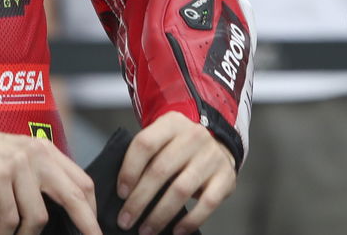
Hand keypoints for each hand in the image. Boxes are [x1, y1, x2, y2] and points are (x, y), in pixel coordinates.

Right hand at [0, 116, 100, 234]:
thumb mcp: (15, 160)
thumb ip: (37, 179)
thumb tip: (57, 212)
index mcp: (45, 150)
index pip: (81, 181)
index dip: (92, 209)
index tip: (95, 228)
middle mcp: (36, 154)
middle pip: (73, 196)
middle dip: (85, 225)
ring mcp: (17, 164)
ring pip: (39, 215)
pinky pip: (10, 218)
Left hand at [117, 112, 235, 234]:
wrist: (217, 146)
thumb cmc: (179, 148)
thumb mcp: (162, 140)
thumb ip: (145, 157)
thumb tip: (123, 192)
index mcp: (172, 123)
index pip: (145, 144)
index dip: (129, 170)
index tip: (121, 193)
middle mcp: (194, 136)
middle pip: (160, 170)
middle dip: (139, 200)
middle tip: (125, 220)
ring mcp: (212, 156)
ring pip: (181, 190)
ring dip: (159, 215)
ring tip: (146, 230)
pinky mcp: (226, 177)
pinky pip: (207, 203)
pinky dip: (190, 220)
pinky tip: (176, 231)